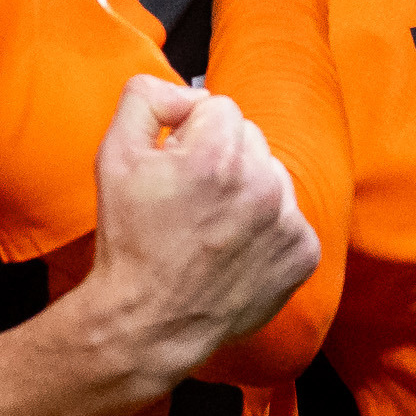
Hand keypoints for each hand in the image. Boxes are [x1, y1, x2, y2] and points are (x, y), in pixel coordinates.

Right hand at [74, 77, 317, 385]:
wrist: (149, 321)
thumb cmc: (130, 241)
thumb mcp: (112, 155)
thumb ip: (146, 98)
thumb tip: (187, 93)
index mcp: (218, 152)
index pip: (219, 107)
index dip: (190, 135)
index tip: (175, 167)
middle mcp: (262, 182)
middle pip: (249, 138)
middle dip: (222, 158)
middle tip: (190, 200)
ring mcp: (287, 220)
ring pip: (272, 175)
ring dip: (247, 191)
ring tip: (212, 227)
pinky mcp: (303, 253)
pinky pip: (290, 217)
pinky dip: (267, 230)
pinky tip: (234, 250)